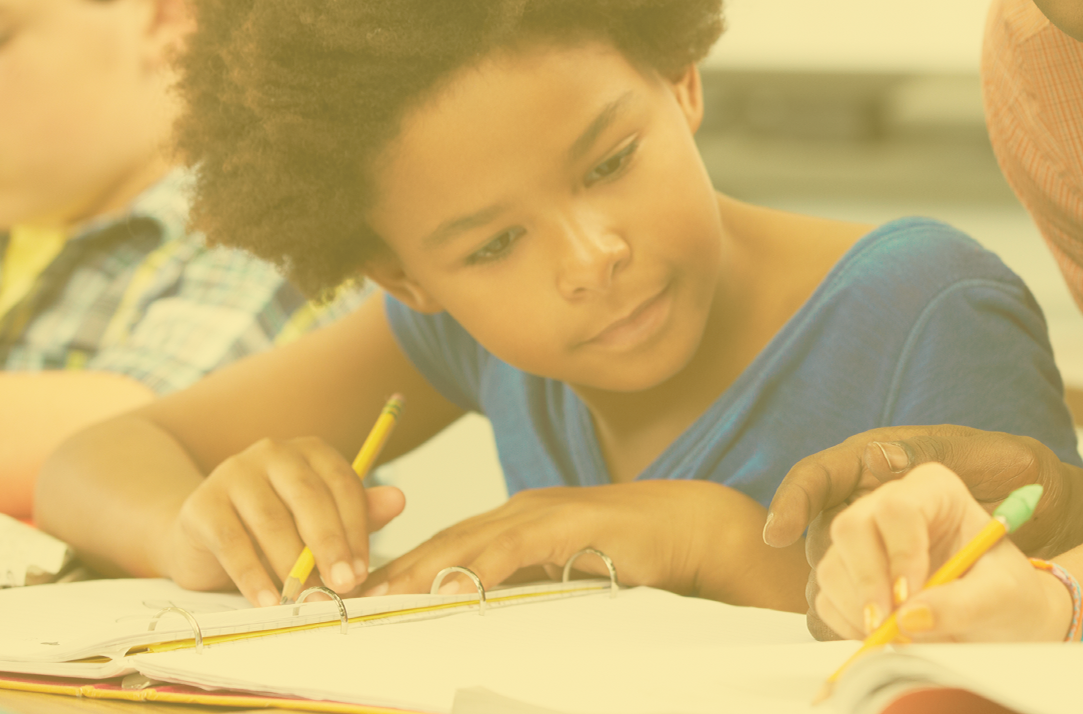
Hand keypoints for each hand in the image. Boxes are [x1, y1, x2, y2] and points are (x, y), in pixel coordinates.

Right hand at [164, 437, 405, 606]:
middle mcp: (272, 453)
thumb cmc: (275, 528)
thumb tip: (399, 500)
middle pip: (309, 498)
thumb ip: (358, 513)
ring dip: (293, 566)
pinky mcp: (201, 505)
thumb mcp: (319, 520)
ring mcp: (233, 474)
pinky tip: (269, 602)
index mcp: (310, 452)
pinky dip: (253, 577)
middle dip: (330, 545)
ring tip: (307, 599)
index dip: (356, 528)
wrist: (203, 536)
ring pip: (271, 521)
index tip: (363, 569)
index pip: (342, 484)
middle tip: (344, 584)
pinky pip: (232, 543)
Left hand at [363, 480, 807, 611]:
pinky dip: (477, 567)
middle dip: (394, 569)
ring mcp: (543, 512)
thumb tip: (487, 615)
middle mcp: (522, 510)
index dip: (402, 568)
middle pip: (444, 541)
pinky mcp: (567, 524)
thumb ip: (529, 586)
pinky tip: (451, 586)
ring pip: (467, 542)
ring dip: (421, 569)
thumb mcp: (569, 573)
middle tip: (347, 598)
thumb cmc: (636, 554)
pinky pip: (512, 548)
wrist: (693, 526)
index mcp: (518, 520)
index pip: (448, 545)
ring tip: (380, 596)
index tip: (361, 596)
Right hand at [764, 426, 1078, 637]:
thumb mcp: (1004, 596)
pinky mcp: (850, 576)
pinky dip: (846, 623)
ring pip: (830, 564)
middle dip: (864, 579)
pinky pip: (825, 597)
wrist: (1005, 619)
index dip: (896, 552)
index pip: (896, 506)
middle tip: (887, 625)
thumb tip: (908, 616)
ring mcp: (866, 541)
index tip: (908, 596)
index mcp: (934, 489)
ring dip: (856, 607)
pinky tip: (880, 637)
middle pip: (850, 526)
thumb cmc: (1012, 594)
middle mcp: (891, 506)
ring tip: (896, 637)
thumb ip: (963, 603)